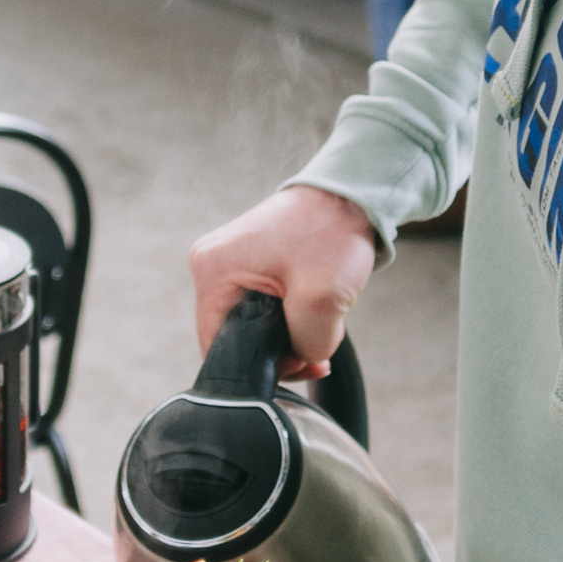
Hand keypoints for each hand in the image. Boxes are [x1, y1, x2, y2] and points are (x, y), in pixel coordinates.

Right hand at [190, 184, 378, 379]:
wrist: (351, 197)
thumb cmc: (331, 233)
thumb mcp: (322, 299)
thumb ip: (306, 345)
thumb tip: (301, 359)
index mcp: (213, 272)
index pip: (217, 347)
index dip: (258, 364)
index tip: (300, 357)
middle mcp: (212, 265)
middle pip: (235, 337)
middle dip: (280, 349)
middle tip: (317, 345)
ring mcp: (230, 263)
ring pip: (254, 325)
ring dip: (290, 333)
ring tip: (322, 322)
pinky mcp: (250, 263)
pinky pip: (263, 307)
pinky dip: (291, 315)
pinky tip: (314, 310)